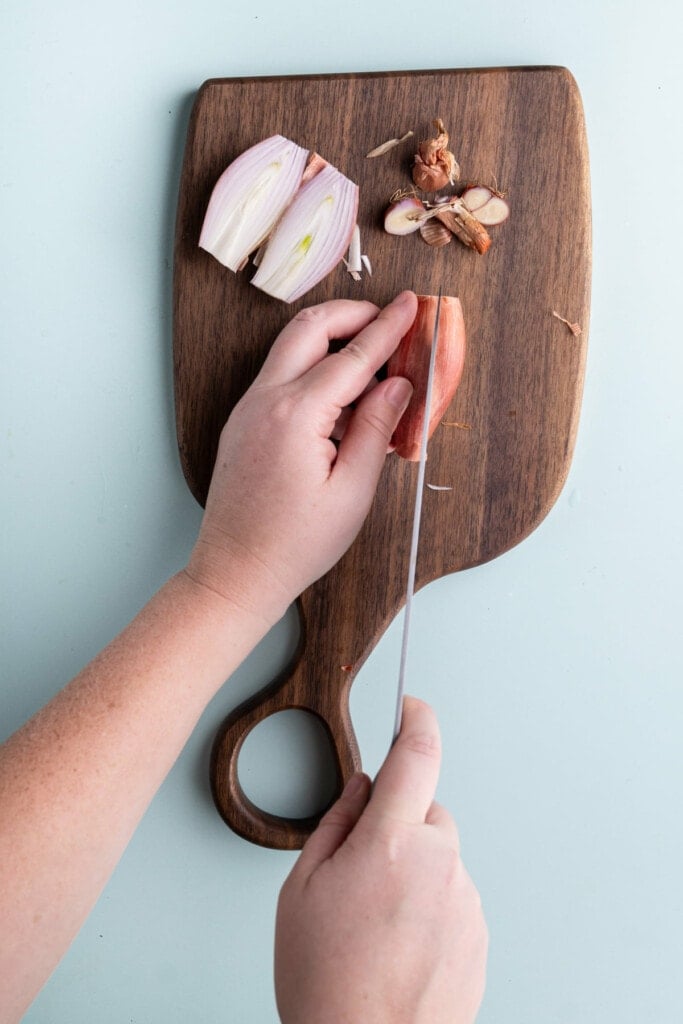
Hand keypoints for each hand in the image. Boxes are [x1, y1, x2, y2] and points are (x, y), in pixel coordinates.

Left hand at [185, 292, 416, 623]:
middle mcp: (265, 400)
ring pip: (291, 347)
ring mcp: (248, 408)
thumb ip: (376, 429)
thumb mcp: (351, 491)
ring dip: (331, 339)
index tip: (413, 303)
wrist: (235, 573)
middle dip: (352, 314)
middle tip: (389, 320)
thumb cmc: (295, 544)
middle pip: (310, 328)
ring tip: (373, 362)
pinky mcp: (244, 422)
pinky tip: (342, 398)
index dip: (388, 328)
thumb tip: (398, 385)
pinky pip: (281, 375)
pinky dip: (313, 367)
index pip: (353, 357)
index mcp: (295, 415)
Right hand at [274, 697, 487, 1023]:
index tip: (413, 706)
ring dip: (414, 871)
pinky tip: (400, 943)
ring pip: (440, 858)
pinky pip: (454, 896)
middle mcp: (440, 863)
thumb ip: (336, 824)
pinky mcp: (480, 933)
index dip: (417, 720)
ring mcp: (465, 901)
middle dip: (398, 827)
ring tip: (376, 925)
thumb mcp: (302, 890)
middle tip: (362, 874)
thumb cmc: (326, 981)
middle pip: (426, 814)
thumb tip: (361, 787)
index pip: (416, 756)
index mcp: (391, 843)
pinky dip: (431, 905)